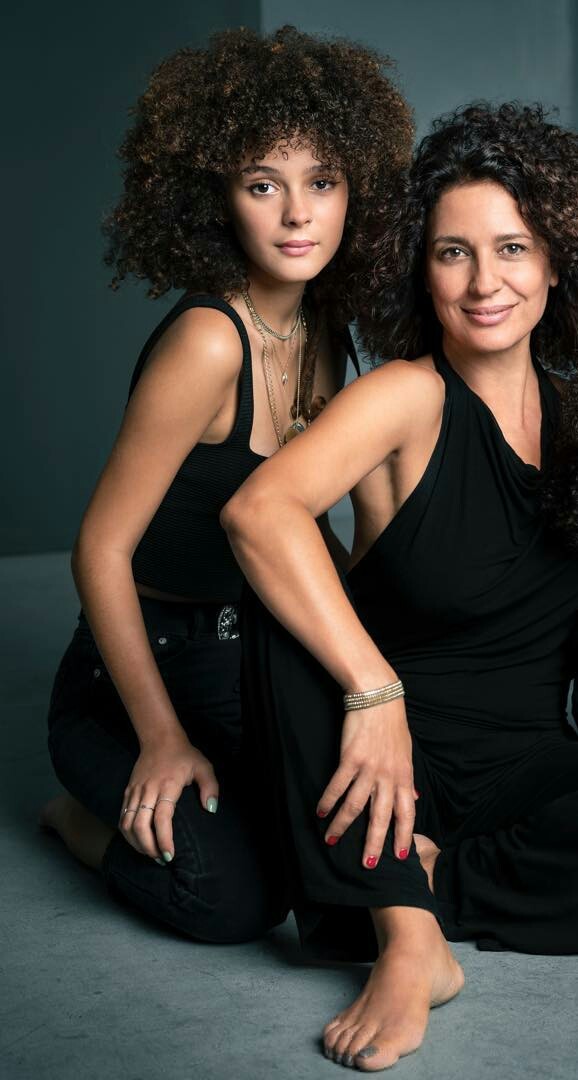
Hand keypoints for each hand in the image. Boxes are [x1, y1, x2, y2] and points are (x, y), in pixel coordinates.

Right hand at [119, 730, 217, 860]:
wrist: (159, 738)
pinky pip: (122, 816)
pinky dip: (127, 833)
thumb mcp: (203, 766)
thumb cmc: (183, 755)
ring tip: (150, 853)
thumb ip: (210, 787)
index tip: (170, 855)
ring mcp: (135, 791)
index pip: (162, 818)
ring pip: (127, 824)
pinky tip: (138, 842)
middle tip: (161, 859)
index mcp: (167, 785)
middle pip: (140, 825)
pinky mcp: (127, 791)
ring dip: (136, 843)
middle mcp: (148, 790)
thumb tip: (211, 810)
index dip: (164, 839)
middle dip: (148, 847)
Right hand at [316, 698, 414, 868]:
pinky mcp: (351, 758)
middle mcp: (388, 776)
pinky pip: (338, 785)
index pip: (407, 812)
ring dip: (343, 826)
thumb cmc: (392, 725)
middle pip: (381, 816)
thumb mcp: (407, 753)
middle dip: (374, 842)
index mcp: (404, 776)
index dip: (403, 835)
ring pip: (356, 805)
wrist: (378, 698)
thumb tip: (415, 797)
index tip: (399, 855)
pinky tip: (321, 812)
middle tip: (368, 864)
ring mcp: (369, 768)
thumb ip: (408, 778)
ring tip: (332, 841)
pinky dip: (329, 801)